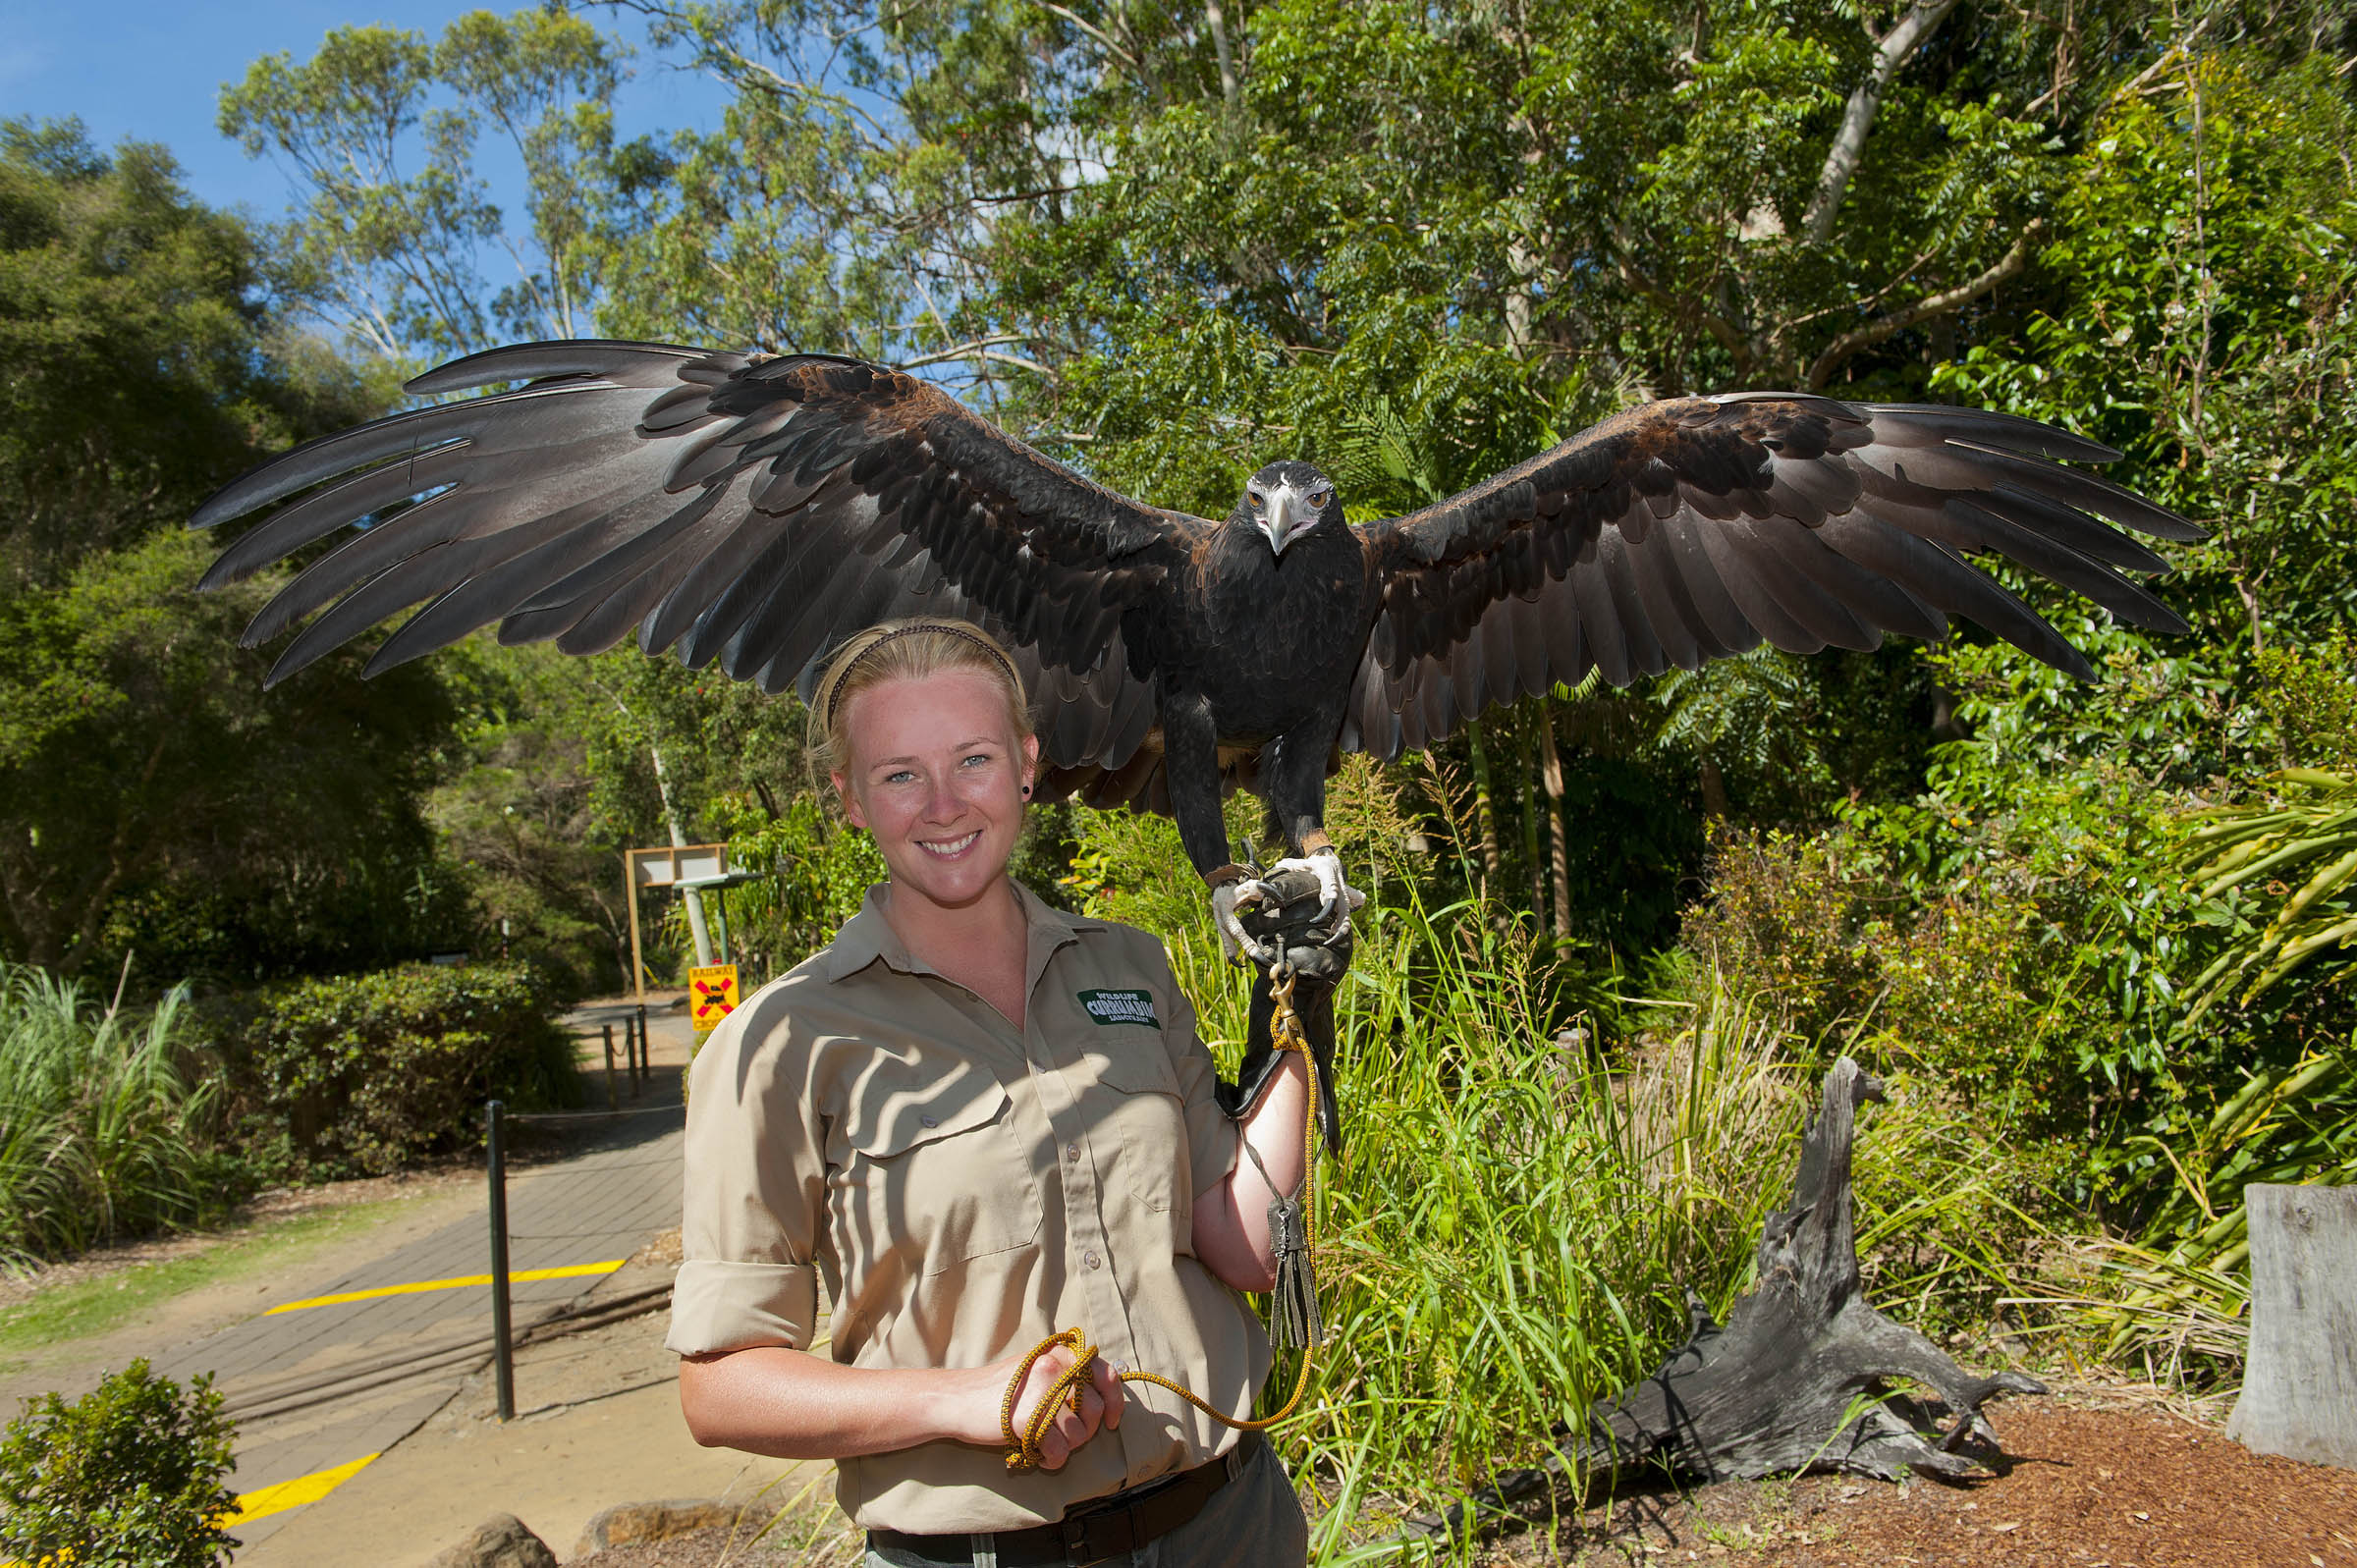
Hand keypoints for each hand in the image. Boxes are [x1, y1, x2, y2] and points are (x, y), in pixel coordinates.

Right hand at [976, 1338, 1122, 1469]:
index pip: (1106, 1375)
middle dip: (1085, 1430)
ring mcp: (1042, 1392)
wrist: (959, 1399)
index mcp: (1059, 1353)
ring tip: (1045, 1442)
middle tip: (1063, 1434)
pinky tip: (1038, 1454)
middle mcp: (1054, 1367)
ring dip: (1066, 1446)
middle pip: (1094, 1410)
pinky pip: (1059, 1451)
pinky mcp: (1029, 1419)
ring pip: (1079, 1434)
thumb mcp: (1037, 1367)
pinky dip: (1053, 1459)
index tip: (1112, 1421)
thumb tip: (1106, 1397)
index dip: (1115, 1402)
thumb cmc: (1001, 1389)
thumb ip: (1068, 1374)